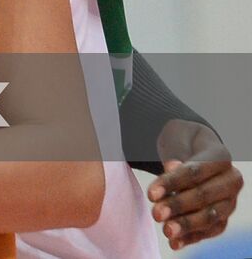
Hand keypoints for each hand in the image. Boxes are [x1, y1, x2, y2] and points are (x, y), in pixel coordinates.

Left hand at [149, 119, 242, 249]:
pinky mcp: (222, 217)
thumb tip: (174, 168)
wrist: (193, 150)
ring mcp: (229, 201)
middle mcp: (231, 180)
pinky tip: (175, 243)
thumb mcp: (175, 137)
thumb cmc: (182, 143)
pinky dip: (192, 238)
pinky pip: (210, 230)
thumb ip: (176, 151)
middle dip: (178, 206)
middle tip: (156, 214)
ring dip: (187, 225)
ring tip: (166, 230)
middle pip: (205, 196)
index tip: (150, 194)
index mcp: (220, 157)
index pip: (195, 172)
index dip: (172, 183)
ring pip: (211, 217)